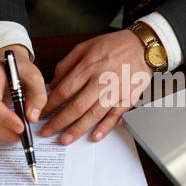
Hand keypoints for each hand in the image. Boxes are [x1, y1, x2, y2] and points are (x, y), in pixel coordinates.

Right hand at [0, 45, 46, 141]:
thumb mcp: (35, 77)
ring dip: (1, 133)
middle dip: (5, 130)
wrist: (4, 63)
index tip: (21, 127)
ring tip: (18, 133)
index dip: (5, 119)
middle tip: (23, 135)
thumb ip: (38, 96)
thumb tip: (32, 117)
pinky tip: (9, 129)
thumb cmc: (19, 69)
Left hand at [40, 29, 153, 144]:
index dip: (50, 104)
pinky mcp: (129, 98)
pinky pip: (115, 116)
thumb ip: (67, 64)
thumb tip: (54, 83)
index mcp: (88, 66)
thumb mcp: (86, 47)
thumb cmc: (115, 45)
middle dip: (59, 122)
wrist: (144, 46)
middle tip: (47, 131)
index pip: (63, 90)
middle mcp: (101, 80)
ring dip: (78, 129)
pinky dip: (105, 128)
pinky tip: (94, 136)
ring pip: (94, 114)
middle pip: (76, 106)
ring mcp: (116, 91)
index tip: (41, 113)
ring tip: (65, 140)